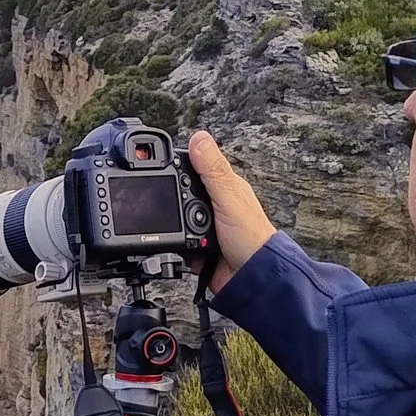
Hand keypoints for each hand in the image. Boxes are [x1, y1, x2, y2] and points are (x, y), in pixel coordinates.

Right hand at [186, 131, 276, 292]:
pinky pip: (177, 241)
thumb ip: (213, 170)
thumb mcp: (228, 198)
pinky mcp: (198, 247)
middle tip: (174, 207)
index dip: (181, 164)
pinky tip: (184, 248)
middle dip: (173, 200)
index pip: (197, 167)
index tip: (163, 165)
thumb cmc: (252, 238)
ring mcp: (206, 226)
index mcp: (225, 187)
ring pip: (177, 218)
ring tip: (189, 232)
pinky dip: (176, 245)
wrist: (251, 278)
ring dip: (176, 226)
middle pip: (182, 193)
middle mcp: (215, 205)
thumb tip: (199, 138)